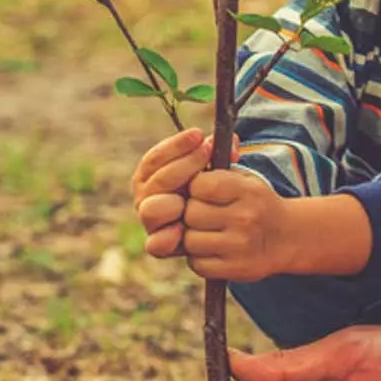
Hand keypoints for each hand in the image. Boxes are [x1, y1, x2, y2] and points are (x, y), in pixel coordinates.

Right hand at [131, 128, 211, 258]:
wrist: (218, 226)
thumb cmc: (212, 191)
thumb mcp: (214, 170)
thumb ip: (219, 155)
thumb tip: (234, 143)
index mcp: (151, 177)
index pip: (155, 158)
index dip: (175, 145)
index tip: (197, 134)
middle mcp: (147, 198)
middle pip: (158, 180)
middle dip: (184, 165)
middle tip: (207, 153)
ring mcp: (152, 223)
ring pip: (151, 210)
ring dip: (171, 201)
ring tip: (190, 197)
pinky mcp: (161, 246)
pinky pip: (155, 245)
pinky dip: (166, 238)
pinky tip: (180, 231)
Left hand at [177, 167, 294, 281]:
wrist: (287, 237)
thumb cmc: (256, 204)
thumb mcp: (246, 180)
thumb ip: (216, 172)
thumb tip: (183, 168)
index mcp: (247, 191)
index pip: (199, 185)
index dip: (195, 188)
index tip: (203, 193)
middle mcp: (246, 217)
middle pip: (191, 213)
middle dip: (192, 214)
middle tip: (204, 215)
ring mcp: (241, 245)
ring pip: (190, 241)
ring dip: (193, 238)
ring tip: (208, 233)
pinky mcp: (237, 269)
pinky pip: (198, 264)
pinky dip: (200, 258)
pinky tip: (213, 250)